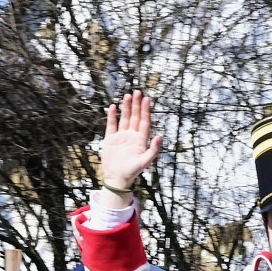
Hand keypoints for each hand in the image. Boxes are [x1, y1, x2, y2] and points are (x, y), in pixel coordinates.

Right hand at [98, 91, 163, 205]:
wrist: (117, 178)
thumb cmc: (132, 171)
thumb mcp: (145, 161)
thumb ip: (154, 149)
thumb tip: (160, 136)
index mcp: (141, 140)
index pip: (144, 121)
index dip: (146, 110)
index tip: (147, 99)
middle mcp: (132, 136)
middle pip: (135, 117)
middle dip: (137, 105)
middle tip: (138, 92)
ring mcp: (121, 136)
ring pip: (124, 118)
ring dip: (126, 107)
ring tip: (128, 95)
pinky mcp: (111, 139)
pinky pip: (112, 124)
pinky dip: (112, 116)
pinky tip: (114, 107)